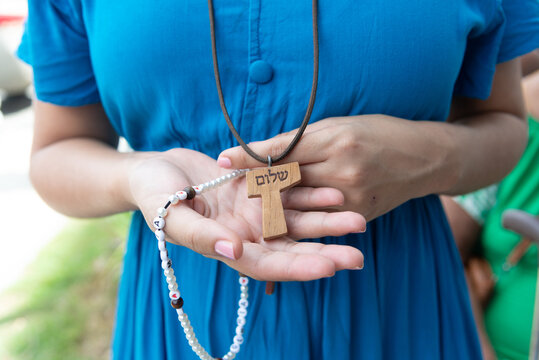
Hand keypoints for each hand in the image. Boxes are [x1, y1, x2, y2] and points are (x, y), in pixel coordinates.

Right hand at [127, 148, 365, 280]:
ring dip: (326, 222)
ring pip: (297, 221)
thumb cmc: (154, 196)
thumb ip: (202, 236)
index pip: (269, 266)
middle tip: (357, 257)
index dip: (299, 268)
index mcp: (227, 249)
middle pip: (292, 249)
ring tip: (357, 220)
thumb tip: (236, 251)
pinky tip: (334, 193)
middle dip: (324, 252)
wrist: (155, 169)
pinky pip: (289, 193)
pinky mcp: (257, 189)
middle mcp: (247, 235)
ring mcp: (254, 212)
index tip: (330, 268)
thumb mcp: (170, 215)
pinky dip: (310, 193)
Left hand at [219, 115, 450, 220]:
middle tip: (231, 186)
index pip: (283, 151)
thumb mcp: (339, 124)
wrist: (423, 159)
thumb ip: (302, 140)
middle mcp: (343, 171)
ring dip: (272, 204)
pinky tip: (282, 216)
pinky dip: (298, 216)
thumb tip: (261, 152)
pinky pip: (318, 219)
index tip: (222, 161)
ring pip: (300, 204)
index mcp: (336, 141)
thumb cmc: (377, 133)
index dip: (249, 157)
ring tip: (251, 204)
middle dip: (257, 184)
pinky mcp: (358, 215)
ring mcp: (351, 198)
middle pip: (287, 181)